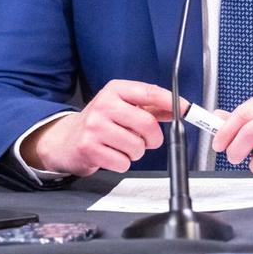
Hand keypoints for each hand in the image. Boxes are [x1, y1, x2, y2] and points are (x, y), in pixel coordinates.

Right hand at [21, 80, 177, 176]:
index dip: (171, 101)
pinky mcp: (89, 148)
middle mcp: (104, 105)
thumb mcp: (122, 106)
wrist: (66, 139)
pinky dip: (122, 163)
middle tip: (149, 140)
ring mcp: (95, 126)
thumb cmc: (99, 121)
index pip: (149, 92)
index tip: (186, 109)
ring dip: (136, 152)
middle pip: (147, 123)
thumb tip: (178, 108)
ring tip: (123, 146)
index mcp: (115, 90)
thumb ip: (150, 107)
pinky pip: (123, 162)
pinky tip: (112, 155)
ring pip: (137, 146)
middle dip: (153, 137)